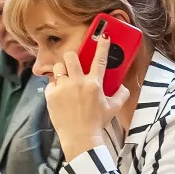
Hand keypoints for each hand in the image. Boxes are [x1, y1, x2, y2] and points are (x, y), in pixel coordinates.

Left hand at [44, 29, 128, 160]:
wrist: (80, 137)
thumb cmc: (97, 122)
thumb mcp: (113, 108)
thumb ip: (121, 94)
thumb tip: (123, 87)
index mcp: (94, 83)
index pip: (100, 59)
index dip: (102, 45)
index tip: (103, 36)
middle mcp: (78, 82)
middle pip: (71, 57)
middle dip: (72, 57)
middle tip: (74, 65)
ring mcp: (63, 88)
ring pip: (59, 68)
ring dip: (62, 72)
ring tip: (66, 82)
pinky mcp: (51, 95)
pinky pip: (51, 84)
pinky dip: (55, 88)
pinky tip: (60, 96)